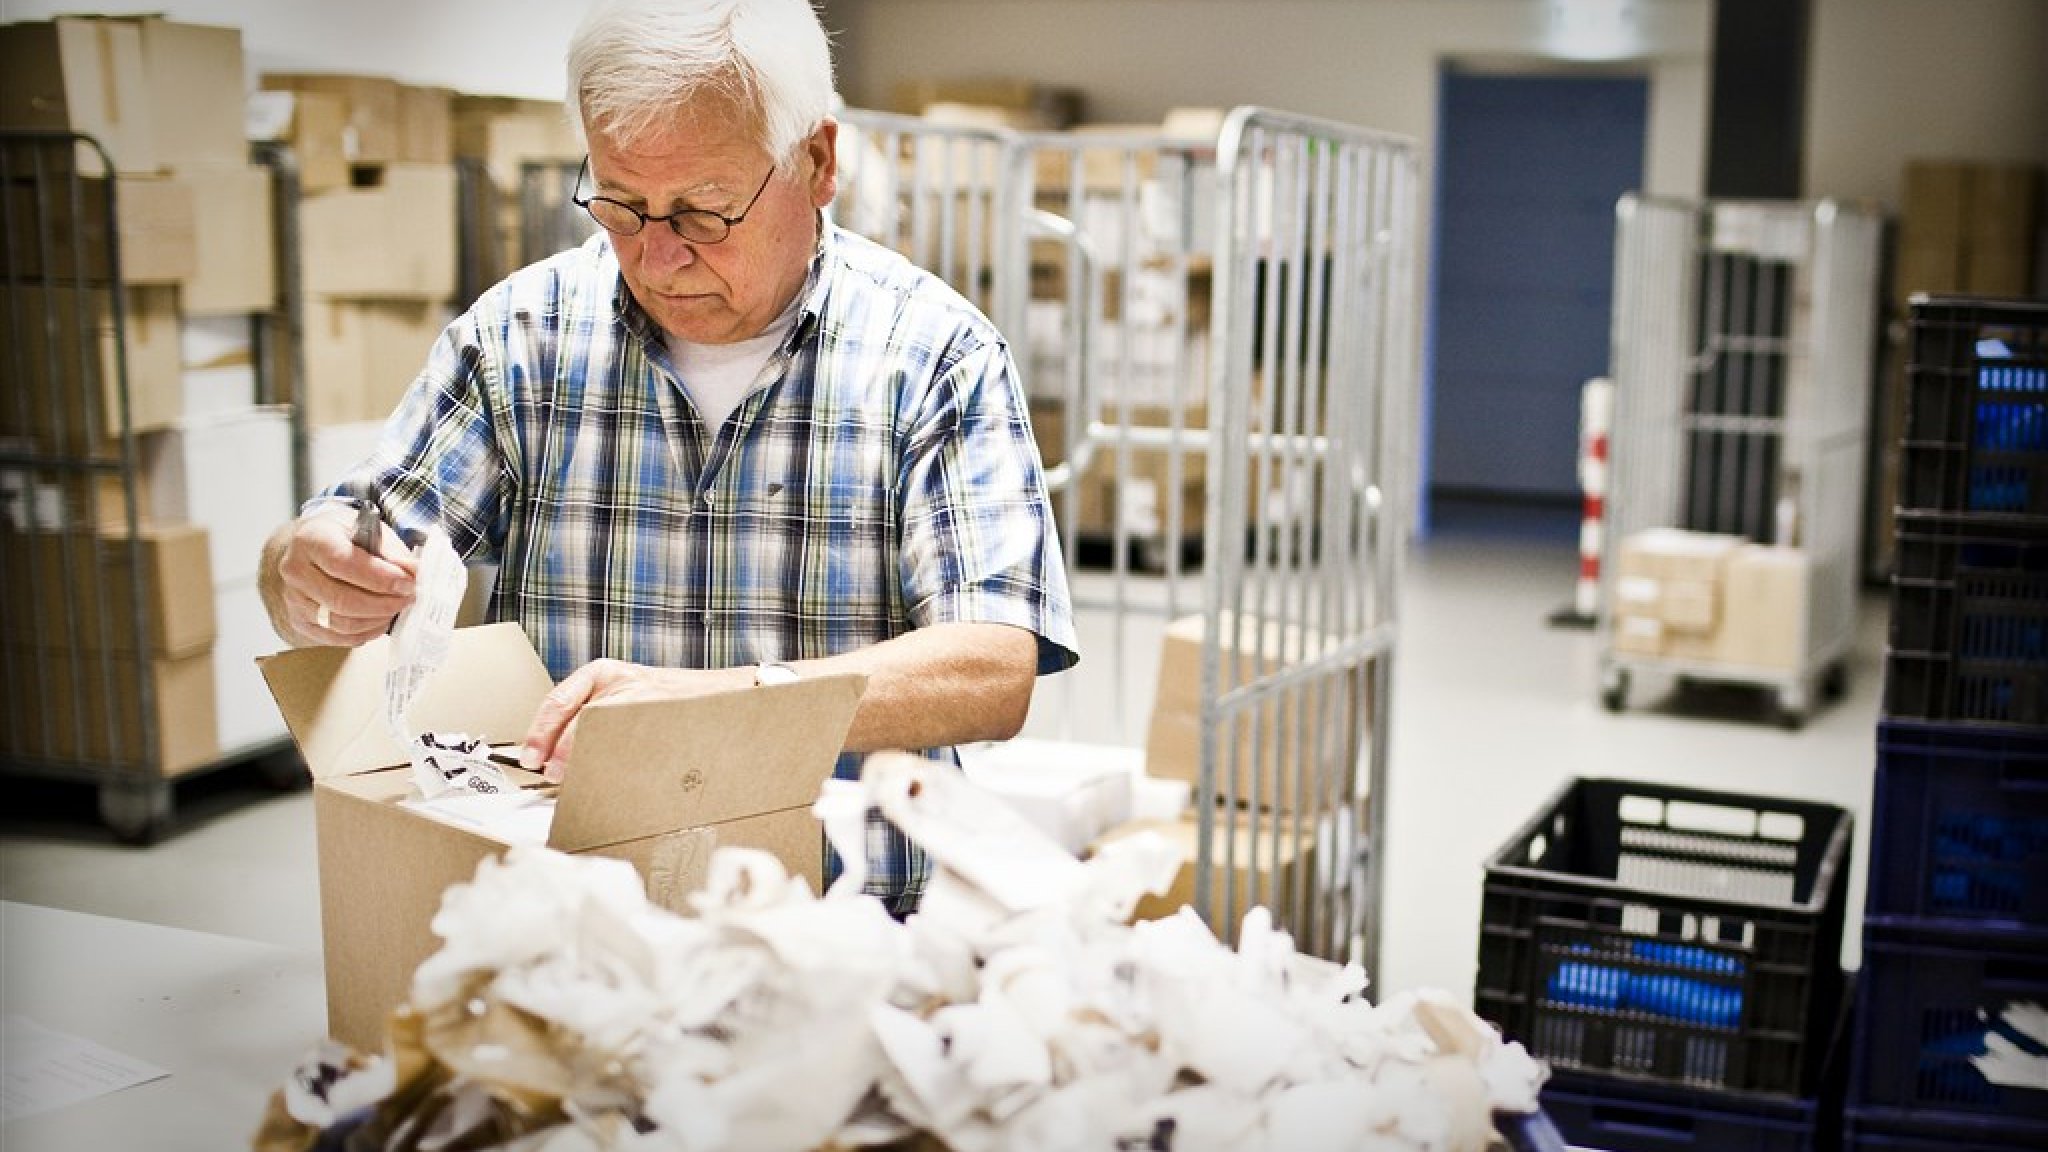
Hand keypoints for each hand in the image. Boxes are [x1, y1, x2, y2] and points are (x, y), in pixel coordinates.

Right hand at [276, 506, 418, 644]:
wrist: (312, 549)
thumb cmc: (343, 538)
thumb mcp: (369, 530)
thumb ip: (392, 551)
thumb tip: (413, 572)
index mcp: (310, 539)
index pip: (343, 563)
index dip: (380, 578)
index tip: (407, 583)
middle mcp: (295, 570)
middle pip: (342, 600)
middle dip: (384, 603)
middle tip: (408, 598)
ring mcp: (294, 599)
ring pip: (341, 623)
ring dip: (377, 620)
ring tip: (396, 608)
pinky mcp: (299, 622)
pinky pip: (337, 638)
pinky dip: (365, 633)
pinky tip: (379, 621)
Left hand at [519, 659, 752, 780]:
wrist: (719, 694)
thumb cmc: (665, 701)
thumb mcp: (621, 694)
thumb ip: (589, 716)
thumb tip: (554, 757)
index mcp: (602, 672)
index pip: (558, 701)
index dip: (540, 734)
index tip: (531, 759)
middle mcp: (620, 681)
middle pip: (577, 719)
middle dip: (562, 752)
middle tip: (553, 775)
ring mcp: (642, 698)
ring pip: (602, 735)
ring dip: (588, 762)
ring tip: (581, 779)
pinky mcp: (662, 718)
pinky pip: (632, 747)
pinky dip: (619, 765)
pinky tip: (614, 775)